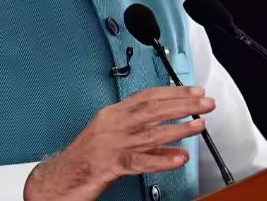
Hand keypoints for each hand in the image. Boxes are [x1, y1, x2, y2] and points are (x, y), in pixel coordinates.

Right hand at [23, 86, 214, 200]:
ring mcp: (113, 144)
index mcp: (113, 113)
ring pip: (150, 133)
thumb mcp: (108, 130)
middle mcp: (113, 124)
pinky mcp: (112, 165)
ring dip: (178, 129)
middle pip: (152, 109)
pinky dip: (162, 159)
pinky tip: (179, 158)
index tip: (194, 91)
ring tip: (199, 125)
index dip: (173, 92)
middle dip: (182, 104)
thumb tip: (162, 123)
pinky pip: (141, 161)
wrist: (61, 176)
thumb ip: (132, 123)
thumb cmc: (85, 155)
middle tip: (205, 103)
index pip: (147, 96)